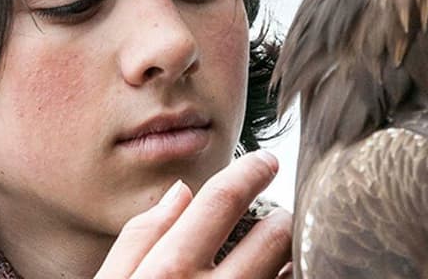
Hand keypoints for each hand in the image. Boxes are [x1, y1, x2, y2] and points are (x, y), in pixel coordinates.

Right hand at [95, 150, 292, 278]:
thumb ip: (139, 238)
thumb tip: (179, 192)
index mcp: (169, 271)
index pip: (222, 201)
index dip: (250, 172)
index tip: (265, 161)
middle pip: (272, 236)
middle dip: (280, 218)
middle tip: (276, 217)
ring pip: (288, 270)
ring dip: (288, 253)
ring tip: (277, 252)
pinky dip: (288, 277)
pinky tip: (274, 275)